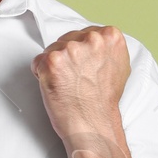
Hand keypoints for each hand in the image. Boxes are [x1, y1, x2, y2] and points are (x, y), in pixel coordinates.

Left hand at [32, 24, 130, 147]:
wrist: (94, 124)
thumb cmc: (104, 102)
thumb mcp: (119, 66)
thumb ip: (107, 49)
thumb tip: (99, 43)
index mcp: (110, 37)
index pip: (85, 33)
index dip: (80, 52)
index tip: (82, 65)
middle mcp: (92, 39)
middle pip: (68, 38)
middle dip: (67, 57)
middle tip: (75, 78)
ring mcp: (71, 49)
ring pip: (52, 49)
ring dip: (54, 66)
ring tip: (67, 84)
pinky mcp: (52, 61)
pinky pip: (38, 61)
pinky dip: (41, 74)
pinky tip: (56, 86)